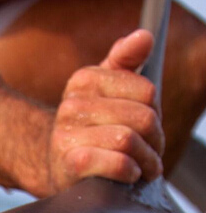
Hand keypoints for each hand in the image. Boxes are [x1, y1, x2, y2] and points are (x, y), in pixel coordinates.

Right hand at [49, 29, 164, 192]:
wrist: (57, 167)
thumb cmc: (90, 130)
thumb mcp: (104, 91)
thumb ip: (125, 62)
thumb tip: (144, 37)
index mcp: (84, 80)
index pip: (147, 91)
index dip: (155, 112)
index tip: (147, 127)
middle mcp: (72, 105)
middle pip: (143, 117)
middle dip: (155, 140)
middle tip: (151, 151)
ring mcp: (68, 135)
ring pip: (130, 141)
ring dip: (146, 160)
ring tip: (143, 167)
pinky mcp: (71, 163)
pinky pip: (117, 163)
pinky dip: (129, 172)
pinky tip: (128, 175)